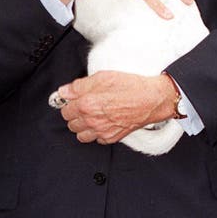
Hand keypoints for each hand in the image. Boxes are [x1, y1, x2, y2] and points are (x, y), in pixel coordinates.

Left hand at [57, 71, 174, 144]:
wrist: (152, 99)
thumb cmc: (131, 87)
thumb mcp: (101, 77)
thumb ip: (78, 86)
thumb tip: (64, 91)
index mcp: (86, 105)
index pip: (65, 110)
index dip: (68, 103)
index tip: (71, 99)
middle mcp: (92, 121)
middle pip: (71, 124)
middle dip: (74, 115)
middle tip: (82, 106)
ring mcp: (102, 131)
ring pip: (81, 136)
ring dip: (82, 127)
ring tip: (90, 116)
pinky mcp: (113, 137)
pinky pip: (97, 140)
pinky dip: (97, 133)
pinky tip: (102, 123)